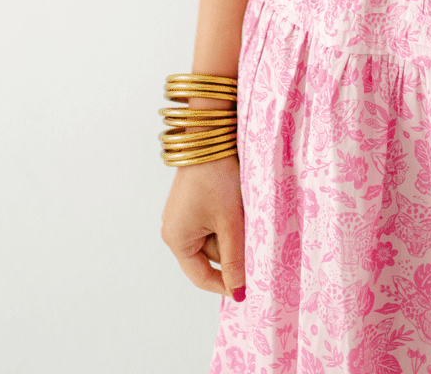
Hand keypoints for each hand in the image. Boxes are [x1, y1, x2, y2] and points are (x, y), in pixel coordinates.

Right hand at [161, 156, 245, 300]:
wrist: (210, 137)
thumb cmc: (216, 179)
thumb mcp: (229, 222)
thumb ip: (235, 260)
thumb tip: (238, 294)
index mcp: (177, 240)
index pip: (202, 276)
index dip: (226, 284)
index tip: (250, 286)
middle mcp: (175, 229)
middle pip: (210, 256)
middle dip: (234, 249)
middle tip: (255, 237)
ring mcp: (183, 215)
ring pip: (215, 237)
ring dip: (233, 232)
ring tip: (247, 214)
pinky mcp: (193, 202)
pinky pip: (213, 221)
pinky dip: (229, 220)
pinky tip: (241, 206)